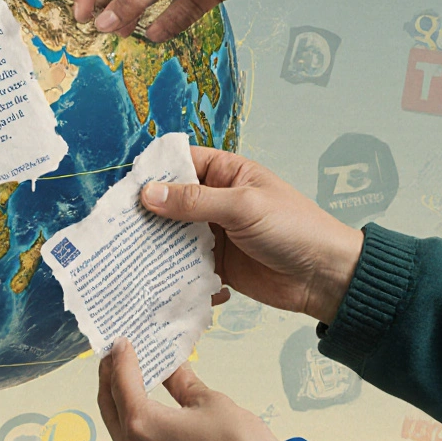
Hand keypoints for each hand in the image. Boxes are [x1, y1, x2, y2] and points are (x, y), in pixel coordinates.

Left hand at [99, 338, 277, 440]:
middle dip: (110, 374)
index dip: (121, 357)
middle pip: (109, 402)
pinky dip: (131, 414)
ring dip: (118, 394)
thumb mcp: (208, 402)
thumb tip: (171, 365)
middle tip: (116, 353)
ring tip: (127, 371)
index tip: (122, 341)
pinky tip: (141, 398)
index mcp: (142, 426)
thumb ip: (180, 381)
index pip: (121, 382)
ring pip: (116, 420)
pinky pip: (130, 435)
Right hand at [139, 147, 363, 323]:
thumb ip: (195, 201)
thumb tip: (148, 194)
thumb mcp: (244, 207)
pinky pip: (183, 261)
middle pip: (170, 199)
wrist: (326, 278)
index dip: (153, 171)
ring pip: (172, 231)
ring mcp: (213, 232)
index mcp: (226, 173)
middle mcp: (215, 200)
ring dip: (153, 240)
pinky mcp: (214, 263)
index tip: (124, 187)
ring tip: (122, 250)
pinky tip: (147, 271)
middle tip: (114, 223)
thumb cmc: (295, 229)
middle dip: (145, 210)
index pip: (180, 162)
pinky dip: (167, 265)